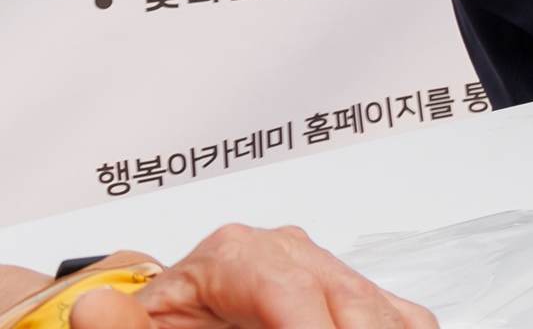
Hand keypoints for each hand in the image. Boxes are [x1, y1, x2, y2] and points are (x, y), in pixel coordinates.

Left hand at [65, 226, 435, 328]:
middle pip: (345, 299)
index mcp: (234, 254)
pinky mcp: (357, 296)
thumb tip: (91, 307)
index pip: (288, 289)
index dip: (309, 327)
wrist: (183, 326)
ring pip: (380, 309)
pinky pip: (401, 316)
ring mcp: (328, 270)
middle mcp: (289, 251)